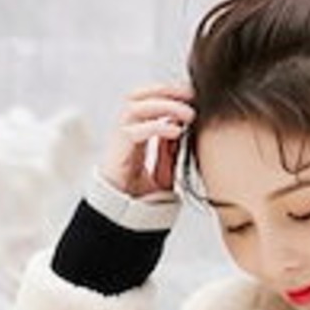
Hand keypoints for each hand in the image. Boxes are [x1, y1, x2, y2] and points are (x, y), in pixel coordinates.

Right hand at [99, 81, 195, 198]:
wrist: (123, 220)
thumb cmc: (140, 198)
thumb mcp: (163, 172)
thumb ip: (169, 152)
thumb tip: (180, 129)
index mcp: (135, 133)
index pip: (148, 100)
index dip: (168, 93)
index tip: (192, 95)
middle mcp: (124, 132)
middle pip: (138, 95)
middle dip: (165, 90)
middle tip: (191, 94)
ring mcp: (119, 140)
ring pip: (136, 107)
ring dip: (164, 106)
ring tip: (189, 114)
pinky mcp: (117, 153)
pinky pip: (134, 131)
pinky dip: (157, 128)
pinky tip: (176, 131)